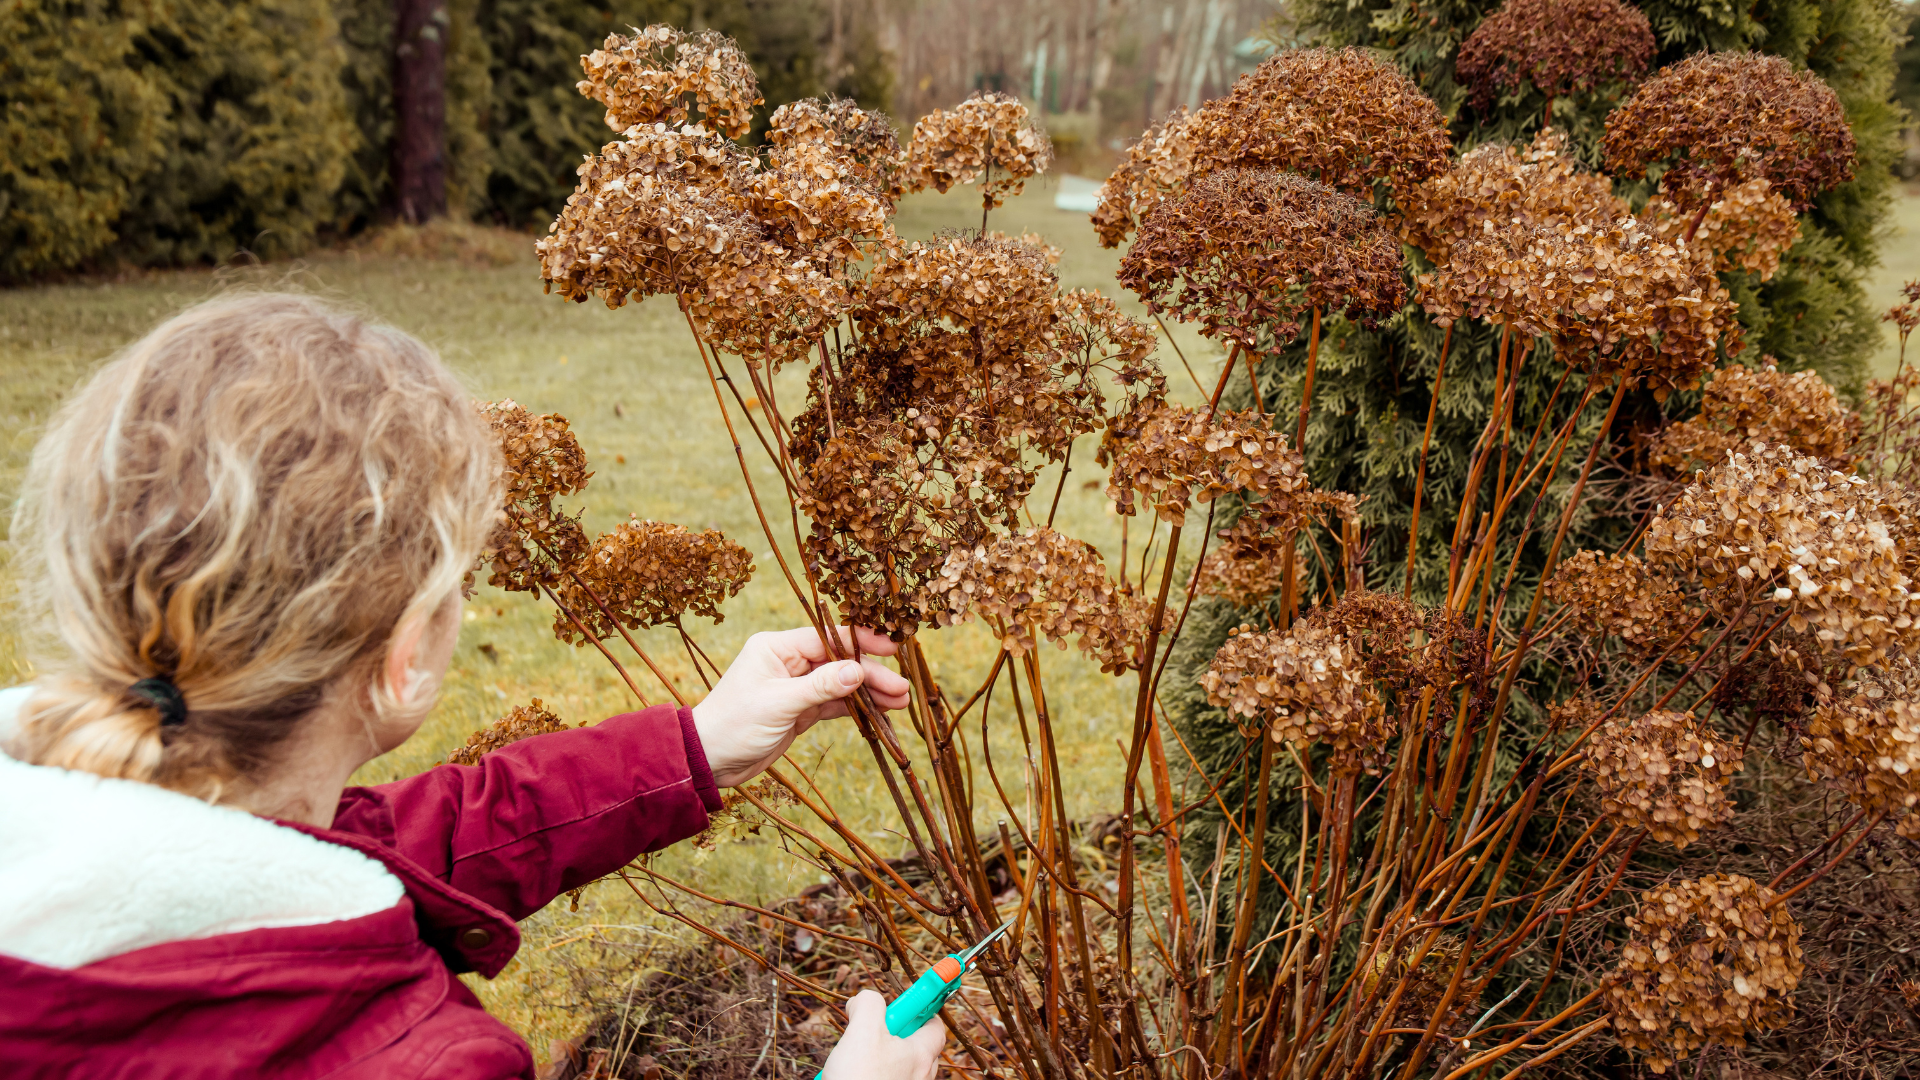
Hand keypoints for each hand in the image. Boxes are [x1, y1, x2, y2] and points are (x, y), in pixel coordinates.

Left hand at [691, 626, 910, 786]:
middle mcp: (788, 661)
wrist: (709, 760)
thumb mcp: (779, 704)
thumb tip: (859, 671)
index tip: (892, 648)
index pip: (828, 637)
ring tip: (900, 702)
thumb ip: (821, 686)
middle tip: (901, 688)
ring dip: (869, 692)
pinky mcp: (799, 710)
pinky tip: (881, 712)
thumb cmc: (735, 725)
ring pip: (841, 683)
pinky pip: (834, 703)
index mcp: (777, 647)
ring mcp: (795, 686)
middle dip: (871, 674)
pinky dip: (857, 707)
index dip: (862, 642)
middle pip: (840, 661)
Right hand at [820, 989, 944, 1079]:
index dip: (918, 1008)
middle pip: (915, 1044)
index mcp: (922, 1055)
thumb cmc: (860, 1079)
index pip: (934, 1024)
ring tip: (855, 1057)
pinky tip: (849, 1075)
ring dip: (875, 1055)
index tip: (903, 1000)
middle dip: (892, 1032)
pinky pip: (884, 1079)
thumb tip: (863, 1000)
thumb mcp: (863, 1030)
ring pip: (896, 1064)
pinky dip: (867, 1073)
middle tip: (870, 1029)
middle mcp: (920, 1076)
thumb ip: (869, 1004)